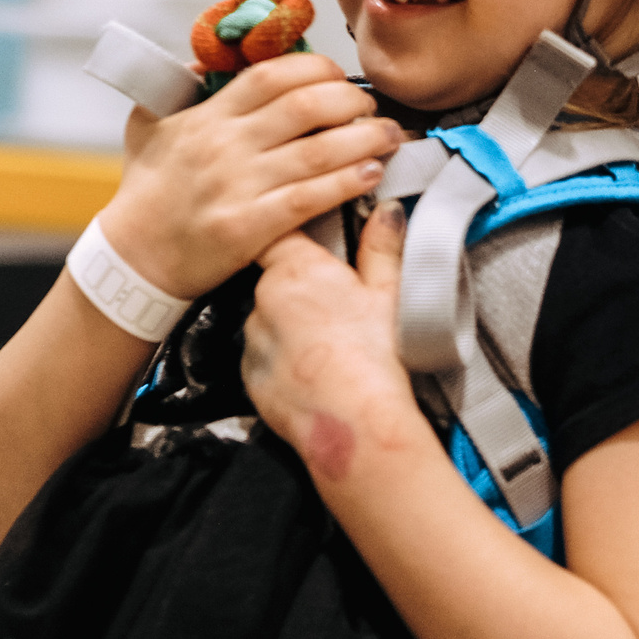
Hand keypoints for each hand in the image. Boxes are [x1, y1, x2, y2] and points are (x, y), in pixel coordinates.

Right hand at [96, 55, 400, 300]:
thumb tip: (216, 57)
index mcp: (208, 116)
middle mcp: (226, 145)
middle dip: (352, 100)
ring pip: (317, 151)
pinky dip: (347, 182)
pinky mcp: (248, 227)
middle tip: (371, 106)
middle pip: (306, 106)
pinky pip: (310, 197)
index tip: (339, 76)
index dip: (318, 69)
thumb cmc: (147, 193)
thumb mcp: (148, 124)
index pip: (274, 75)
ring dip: (365, 139)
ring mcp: (238, 186)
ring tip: (390, 136)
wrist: (133, 259)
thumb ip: (181, 86)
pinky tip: (372, 173)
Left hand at [243, 203, 420, 479]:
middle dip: (301, 290)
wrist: (355, 424)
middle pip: (275, 281)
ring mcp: (253, 341)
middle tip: (339, 308)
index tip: (317, 253)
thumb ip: (381, 246)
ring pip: (268, 321)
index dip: (299, 242)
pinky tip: (317, 372)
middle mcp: (264, 300)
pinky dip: (284, 361)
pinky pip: (264, 358)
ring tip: (331, 346)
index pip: (281, 236)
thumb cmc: (374, 358)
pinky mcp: (250, 377)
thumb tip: (387, 214)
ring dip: (290, 327)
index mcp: (296, 269)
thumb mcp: (388, 292)